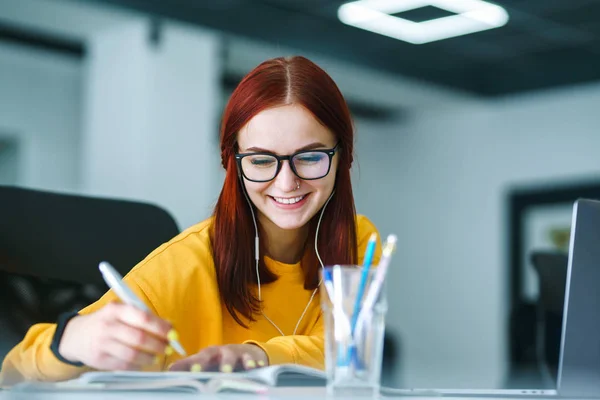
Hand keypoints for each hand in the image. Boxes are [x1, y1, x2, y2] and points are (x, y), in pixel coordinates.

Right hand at [58, 302, 172, 370]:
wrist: (76, 335)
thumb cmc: (107, 322)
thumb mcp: (122, 312)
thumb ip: (144, 317)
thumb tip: (170, 326)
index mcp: (116, 309)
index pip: (143, 318)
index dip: (161, 327)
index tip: (173, 333)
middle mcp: (107, 325)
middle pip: (139, 338)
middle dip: (158, 344)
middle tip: (168, 347)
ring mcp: (101, 343)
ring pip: (132, 354)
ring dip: (149, 357)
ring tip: (156, 357)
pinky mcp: (98, 359)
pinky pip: (123, 365)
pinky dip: (136, 366)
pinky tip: (141, 363)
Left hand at [168, 344, 267, 371]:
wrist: (248, 354)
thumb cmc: (222, 361)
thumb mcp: (207, 363)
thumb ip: (189, 367)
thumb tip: (169, 370)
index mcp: (207, 355)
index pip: (195, 359)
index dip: (190, 364)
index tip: (182, 371)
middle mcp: (219, 352)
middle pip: (210, 354)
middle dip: (204, 362)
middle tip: (196, 370)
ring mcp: (234, 353)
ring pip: (230, 356)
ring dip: (228, 362)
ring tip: (227, 371)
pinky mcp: (249, 356)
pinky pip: (251, 359)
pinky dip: (252, 363)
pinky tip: (254, 368)